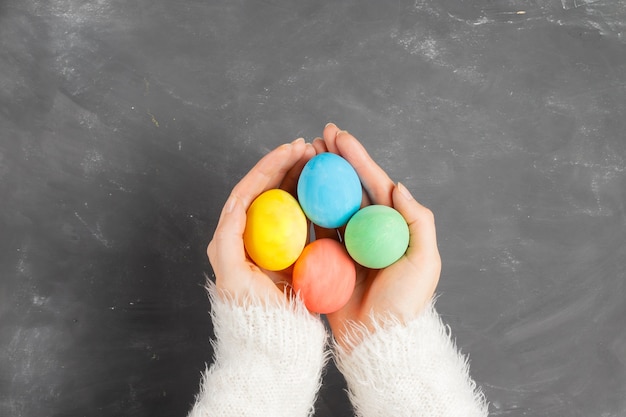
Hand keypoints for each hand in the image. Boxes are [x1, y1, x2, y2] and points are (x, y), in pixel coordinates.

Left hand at [207, 138, 315, 304]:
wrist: (273, 341)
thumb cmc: (252, 312)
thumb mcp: (233, 275)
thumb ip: (229, 238)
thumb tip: (236, 202)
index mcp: (233, 236)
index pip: (249, 190)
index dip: (268, 166)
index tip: (290, 150)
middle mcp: (251, 235)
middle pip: (267, 190)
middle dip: (285, 165)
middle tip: (307, 147)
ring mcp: (272, 243)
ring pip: (285, 200)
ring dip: (299, 178)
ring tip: (316, 159)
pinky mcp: (290, 253)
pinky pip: (301, 219)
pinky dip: (311, 201)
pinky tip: (325, 190)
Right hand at [312, 124, 441, 348]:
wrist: (378, 340)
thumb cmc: (406, 303)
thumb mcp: (424, 261)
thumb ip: (417, 221)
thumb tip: (398, 185)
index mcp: (392, 226)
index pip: (373, 184)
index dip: (356, 158)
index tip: (339, 136)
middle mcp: (369, 230)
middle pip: (349, 188)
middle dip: (334, 161)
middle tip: (317, 137)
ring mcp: (347, 244)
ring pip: (330, 203)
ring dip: (317, 179)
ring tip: (303, 155)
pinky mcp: (328, 259)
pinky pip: (315, 229)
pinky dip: (305, 209)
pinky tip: (293, 190)